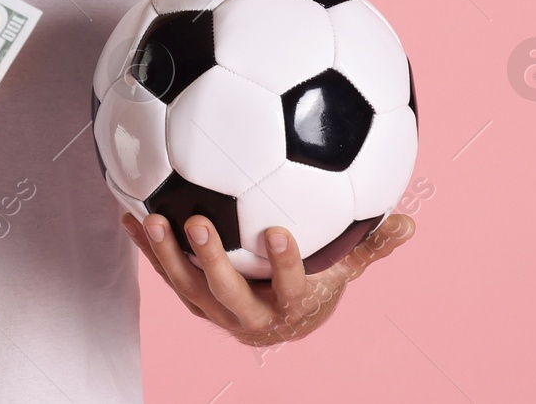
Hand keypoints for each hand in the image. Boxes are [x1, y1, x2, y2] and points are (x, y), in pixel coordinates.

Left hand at [122, 211, 413, 347]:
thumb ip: (371, 246)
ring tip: (151, 219)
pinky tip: (126, 213)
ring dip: (166, 254)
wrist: (281, 322)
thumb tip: (409, 222)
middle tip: (197, 221)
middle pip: (226, 293)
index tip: (278, 232)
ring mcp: (214, 309)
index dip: (284, 265)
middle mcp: (249, 315)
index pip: (290, 289)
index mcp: (291, 306)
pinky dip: (146, 247)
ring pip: (186, 287)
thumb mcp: (344, 269)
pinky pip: (165, 272)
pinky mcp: (191, 297)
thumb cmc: (316, 283)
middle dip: (210, 260)